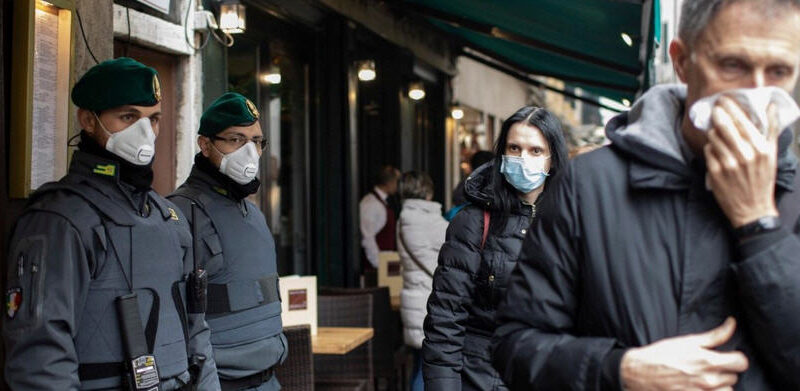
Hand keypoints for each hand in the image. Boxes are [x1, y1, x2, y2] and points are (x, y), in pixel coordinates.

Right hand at [620, 317, 748, 390]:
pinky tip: (697, 388)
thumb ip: (714, 336)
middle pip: (734, 378)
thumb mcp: (687, 341)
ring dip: (719, 387)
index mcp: (707, 361)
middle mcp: (708, 380)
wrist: (638, 373)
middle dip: (724, 372)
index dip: (736, 358)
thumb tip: (732, 323)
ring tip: (703, 380)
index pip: (741, 362)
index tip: (727, 357)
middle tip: (708, 367)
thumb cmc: (661, 355)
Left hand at [704, 96, 779, 227]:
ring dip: (714, 132)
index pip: (741, 121)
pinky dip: (711, 148)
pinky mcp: (715, 172)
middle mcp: (744, 154)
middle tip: (715, 107)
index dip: (730, 107)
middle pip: (724, 126)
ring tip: (718, 132)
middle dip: (717, 114)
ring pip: (714, 137)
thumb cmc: (762, 179)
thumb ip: (771, 129)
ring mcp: (728, 163)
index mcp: (760, 148)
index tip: (723, 99)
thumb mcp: (772, 154)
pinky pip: (708, 151)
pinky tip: (717, 150)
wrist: (752, 209)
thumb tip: (771, 106)